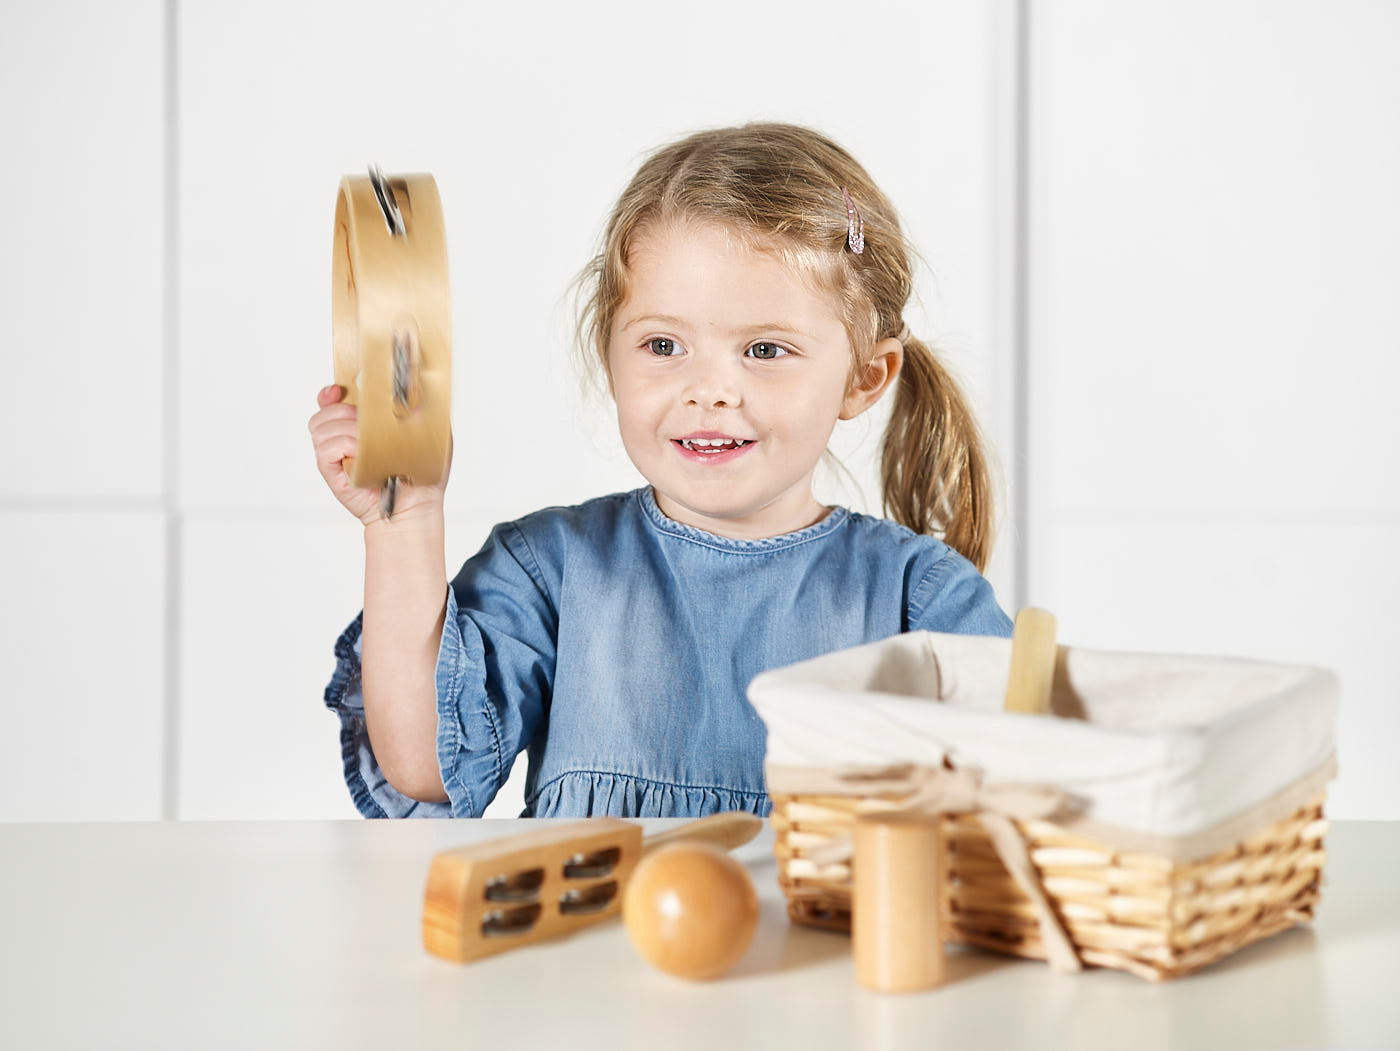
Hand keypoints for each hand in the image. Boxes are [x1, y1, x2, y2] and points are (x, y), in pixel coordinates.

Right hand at [308, 384, 452, 525]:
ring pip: (322, 426)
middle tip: (366, 420)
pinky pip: (326, 448)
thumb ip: (424, 409)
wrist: (417, 505)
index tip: (338, 390)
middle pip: (325, 412)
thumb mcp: (430, 433)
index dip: (330, 394)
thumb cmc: (421, 474)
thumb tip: (419, 389)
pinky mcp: (332, 471)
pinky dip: (342, 444)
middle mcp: (344, 439)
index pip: (331, 403)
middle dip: (344, 409)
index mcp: (361, 426)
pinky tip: (360, 452)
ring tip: (367, 439)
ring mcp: (337, 455)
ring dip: (345, 426)